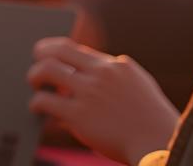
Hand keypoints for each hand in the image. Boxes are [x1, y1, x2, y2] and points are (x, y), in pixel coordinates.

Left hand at [27, 37, 178, 164]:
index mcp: (117, 65)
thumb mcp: (138, 87)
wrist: (158, 143)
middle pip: (59, 51)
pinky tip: (37, 109)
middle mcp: (101, 73)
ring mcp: (89, 92)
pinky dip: (36, 103)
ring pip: (47, 70)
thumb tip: (89, 79)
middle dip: (41, 54)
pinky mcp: (78, 115)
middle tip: (35, 63)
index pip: (78, 48)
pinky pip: (45, 101)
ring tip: (34, 85)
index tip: (49, 54)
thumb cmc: (150, 121)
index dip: (59, 50)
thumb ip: (115, 78)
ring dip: (35, 76)